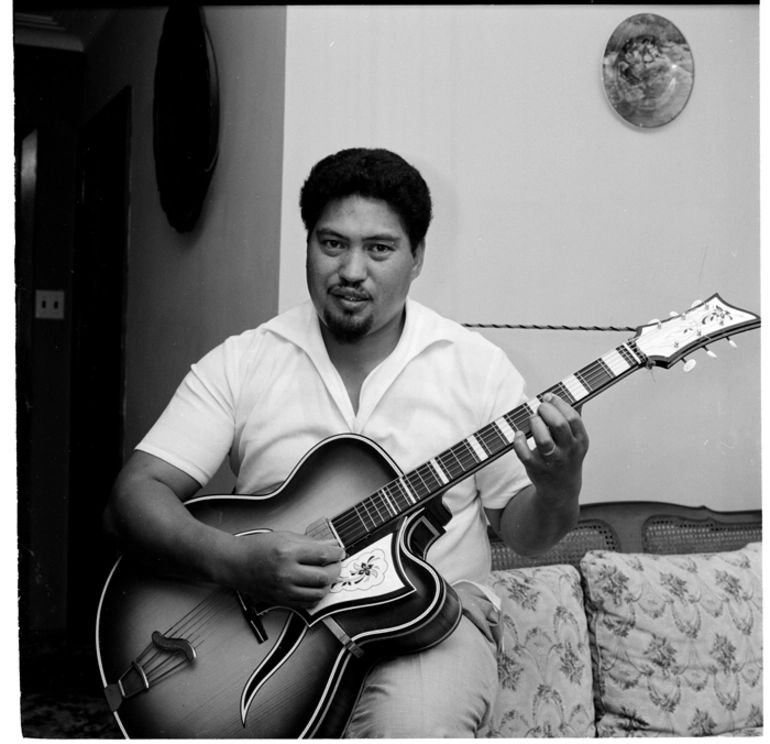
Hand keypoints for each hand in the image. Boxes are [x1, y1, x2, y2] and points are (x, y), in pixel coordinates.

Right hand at [222, 531, 343, 608]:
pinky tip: (315, 586)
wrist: (235, 563)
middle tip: (335, 564)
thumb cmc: (257, 548)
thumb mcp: (286, 536)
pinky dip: (316, 596)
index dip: (337, 554)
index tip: (340, 552)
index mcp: (288, 552)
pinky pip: (307, 604)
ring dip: (328, 584)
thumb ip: (312, 542)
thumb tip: (332, 545)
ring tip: (326, 575)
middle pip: (324, 576)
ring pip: (319, 593)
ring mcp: (284, 590)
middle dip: (336, 569)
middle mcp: (286, 573)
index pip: (323, 556)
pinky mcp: (281, 601)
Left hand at [512, 393, 588, 503]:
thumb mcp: (576, 440)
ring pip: (544, 441)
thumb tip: (575, 392)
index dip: (559, 403)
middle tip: (539, 408)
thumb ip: (574, 418)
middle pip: (559, 425)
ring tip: (532, 420)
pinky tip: (518, 434)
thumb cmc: (566, 457)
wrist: (561, 489)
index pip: (573, 417)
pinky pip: (525, 455)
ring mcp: (553, 461)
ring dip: (535, 425)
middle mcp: (569, 451)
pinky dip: (519, 442)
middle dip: (546, 411)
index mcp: (580, 440)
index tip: (548, 396)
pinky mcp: (536, 469)